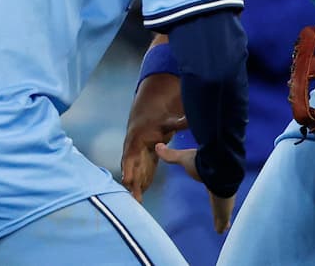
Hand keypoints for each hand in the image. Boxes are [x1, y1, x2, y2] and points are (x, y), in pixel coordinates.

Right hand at [121, 72, 185, 200]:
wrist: (148, 112)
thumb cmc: (157, 117)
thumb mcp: (168, 121)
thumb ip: (178, 123)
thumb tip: (187, 119)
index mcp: (137, 140)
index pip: (131, 157)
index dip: (129, 169)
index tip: (128, 181)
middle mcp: (135, 148)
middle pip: (132, 169)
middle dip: (132, 183)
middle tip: (135, 199)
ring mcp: (140, 153)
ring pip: (136, 173)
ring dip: (137, 186)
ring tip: (138, 202)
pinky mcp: (146, 157)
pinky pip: (143, 172)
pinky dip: (142, 182)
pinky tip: (143, 194)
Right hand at [156, 143, 235, 233]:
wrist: (219, 168)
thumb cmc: (203, 162)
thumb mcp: (184, 158)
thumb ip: (172, 155)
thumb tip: (158, 146)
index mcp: (212, 177)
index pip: (213, 185)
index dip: (213, 189)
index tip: (214, 192)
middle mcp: (220, 190)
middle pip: (219, 201)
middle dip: (219, 206)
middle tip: (220, 214)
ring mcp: (224, 202)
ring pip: (223, 212)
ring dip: (222, 218)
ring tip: (222, 226)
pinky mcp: (224, 211)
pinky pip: (223, 221)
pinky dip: (222, 226)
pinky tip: (221, 231)